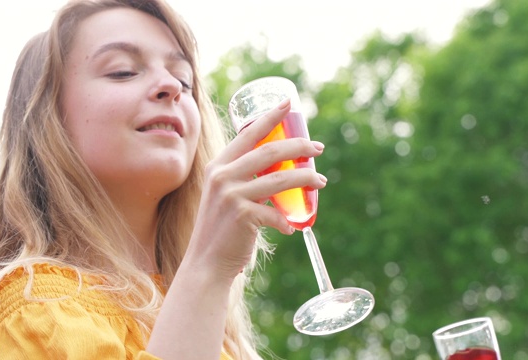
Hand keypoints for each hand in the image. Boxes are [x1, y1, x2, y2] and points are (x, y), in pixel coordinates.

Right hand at [187, 98, 326, 280]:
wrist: (206, 263)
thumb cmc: (221, 230)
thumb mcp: (225, 196)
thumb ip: (244, 180)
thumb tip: (279, 171)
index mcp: (218, 166)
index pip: (248, 134)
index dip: (269, 117)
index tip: (288, 104)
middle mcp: (222, 176)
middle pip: (269, 151)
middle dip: (299, 146)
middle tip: (318, 148)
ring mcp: (231, 194)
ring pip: (280, 179)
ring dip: (306, 178)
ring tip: (321, 181)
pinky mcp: (242, 215)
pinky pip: (276, 214)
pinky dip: (288, 221)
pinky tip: (291, 227)